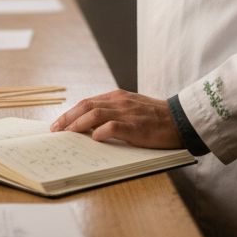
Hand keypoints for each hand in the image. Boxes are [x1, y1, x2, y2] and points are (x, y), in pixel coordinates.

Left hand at [50, 89, 182, 148]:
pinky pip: (112, 126)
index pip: (87, 102)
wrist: (182, 119)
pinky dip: (100, 132)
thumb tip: (91, 128)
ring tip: (67, 135)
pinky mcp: (136, 126)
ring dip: (77, 125)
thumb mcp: (132, 109)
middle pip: (85, 105)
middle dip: (67, 118)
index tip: (58, 124)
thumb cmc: (157, 118)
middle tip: (55, 130)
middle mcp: (119, 101)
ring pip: (94, 114)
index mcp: (118, 97)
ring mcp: (127, 113)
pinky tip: (93, 139)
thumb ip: (114, 113)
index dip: (70, 113)